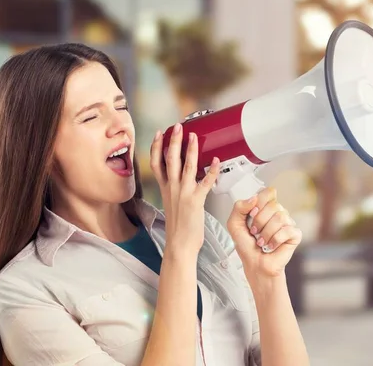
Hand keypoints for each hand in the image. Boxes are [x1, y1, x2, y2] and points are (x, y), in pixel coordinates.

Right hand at [150, 123, 219, 253]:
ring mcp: (183, 193)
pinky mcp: (196, 200)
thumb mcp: (172, 205)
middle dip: (173, 141)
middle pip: (170, 159)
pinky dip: (212, 170)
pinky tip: (216, 161)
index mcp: (165, 189)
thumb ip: (175, 190)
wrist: (179, 245)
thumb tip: (181, 181)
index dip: (157, 147)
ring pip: (186, 166)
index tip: (159, 134)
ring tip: (194, 136)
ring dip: (191, 149)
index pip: (156, 163)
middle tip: (177, 127)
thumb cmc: (179, 228)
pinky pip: (205, 182)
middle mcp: (172, 188)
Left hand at [227, 187, 301, 277]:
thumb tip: (254, 198)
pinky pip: (287, 230)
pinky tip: (271, 247)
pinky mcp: (295, 235)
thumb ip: (239, 208)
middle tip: (254, 233)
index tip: (251, 215)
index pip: (268, 192)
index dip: (259, 202)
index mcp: (266, 207)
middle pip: (274, 205)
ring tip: (262, 242)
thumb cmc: (246, 246)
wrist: (255, 264)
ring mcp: (288, 223)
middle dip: (260, 221)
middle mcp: (278, 213)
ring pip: (280, 217)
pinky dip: (275, 240)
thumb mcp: (234, 224)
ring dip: (266, 233)